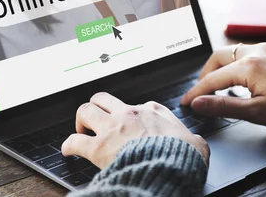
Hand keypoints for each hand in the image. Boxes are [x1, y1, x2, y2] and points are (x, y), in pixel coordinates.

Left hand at [62, 92, 209, 168]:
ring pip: (85, 110)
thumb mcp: (195, 142)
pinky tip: (68, 150)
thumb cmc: (183, 156)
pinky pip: (74, 141)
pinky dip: (68, 145)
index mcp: (152, 111)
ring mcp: (112, 128)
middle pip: (103, 98)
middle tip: (96, 120)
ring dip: (81, 120)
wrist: (170, 167)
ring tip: (81, 130)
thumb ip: (192, 139)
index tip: (129, 123)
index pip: (136, 105)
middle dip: (97, 107)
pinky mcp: (98, 147)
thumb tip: (197, 144)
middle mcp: (129, 114)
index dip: (130, 115)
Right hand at [181, 43, 265, 128]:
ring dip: (220, 68)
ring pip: (231, 53)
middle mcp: (254, 52)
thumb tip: (199, 103)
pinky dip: (234, 64)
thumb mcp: (257, 112)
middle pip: (217, 58)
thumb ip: (224, 106)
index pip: (212, 79)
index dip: (196, 92)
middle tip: (201, 93)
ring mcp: (265, 49)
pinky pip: (245, 53)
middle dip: (205, 75)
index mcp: (248, 66)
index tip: (185, 103)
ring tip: (218, 88)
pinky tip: (239, 80)